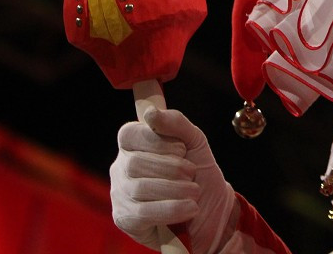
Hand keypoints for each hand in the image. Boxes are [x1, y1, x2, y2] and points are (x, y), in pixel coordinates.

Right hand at [111, 108, 237, 253]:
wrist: (212, 209)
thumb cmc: (199, 172)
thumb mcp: (194, 141)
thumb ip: (175, 122)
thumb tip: (149, 113)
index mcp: (133, 144)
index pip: (129, 134)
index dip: (158, 141)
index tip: (182, 149)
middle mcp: (121, 168)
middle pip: (135, 163)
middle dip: (172, 168)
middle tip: (192, 173)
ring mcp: (120, 194)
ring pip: (140, 189)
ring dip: (176, 189)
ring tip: (194, 191)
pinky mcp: (125, 219)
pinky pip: (142, 213)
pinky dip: (172, 209)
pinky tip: (190, 208)